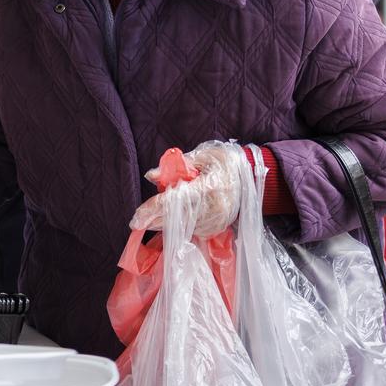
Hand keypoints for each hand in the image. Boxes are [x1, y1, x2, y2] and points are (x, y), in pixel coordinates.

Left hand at [129, 143, 243, 238]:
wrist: (249, 174)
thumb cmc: (222, 161)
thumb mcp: (200, 156)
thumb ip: (175, 165)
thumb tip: (151, 176)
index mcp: (209, 186)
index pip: (174, 201)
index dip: (153, 210)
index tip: (135, 220)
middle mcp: (214, 207)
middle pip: (176, 219)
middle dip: (154, 220)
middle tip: (137, 221)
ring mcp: (218, 220)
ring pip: (183, 226)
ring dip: (165, 223)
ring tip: (150, 219)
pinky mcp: (218, 226)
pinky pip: (193, 229)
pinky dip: (180, 224)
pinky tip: (172, 219)